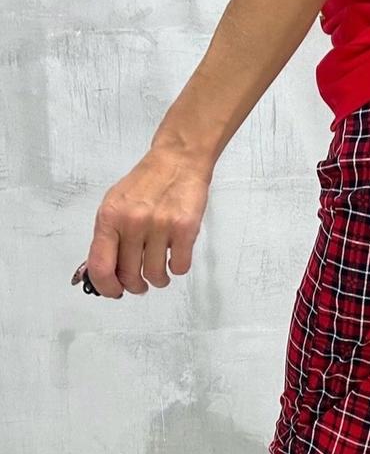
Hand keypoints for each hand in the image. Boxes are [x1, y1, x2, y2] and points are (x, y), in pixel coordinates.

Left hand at [85, 149, 212, 297]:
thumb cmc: (146, 184)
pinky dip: (177, 268)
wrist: (177, 161)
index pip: (101, 266)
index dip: (107, 287)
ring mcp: (160, 226)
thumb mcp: (115, 205)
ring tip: (160, 271)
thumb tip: (100, 272)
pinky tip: (175, 256)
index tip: (114, 292)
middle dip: (136, 285)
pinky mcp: (185, 229)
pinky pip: (179, 267)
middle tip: (140, 283)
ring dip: (158, 279)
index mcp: (110, 217)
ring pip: (156, 275)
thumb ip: (107, 237)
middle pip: (130, 275)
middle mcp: (133, 222)